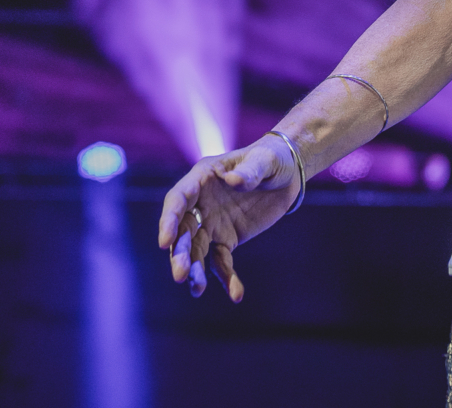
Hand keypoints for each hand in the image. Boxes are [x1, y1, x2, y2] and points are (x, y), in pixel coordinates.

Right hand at [157, 137, 299, 301]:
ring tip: (196, 290)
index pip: (178, 200)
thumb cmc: (270, 158)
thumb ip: (249, 171)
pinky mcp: (227, 239)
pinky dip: (227, 278)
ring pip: (197, 251)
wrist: (287, 173)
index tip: (165, 243)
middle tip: (180, 275)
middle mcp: (200, 204)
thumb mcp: (264, 160)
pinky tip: (236, 294)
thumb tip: (234, 181)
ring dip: (195, 270)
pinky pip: (222, 262)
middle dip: (180, 254)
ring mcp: (212, 224)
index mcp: (201, 178)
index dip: (168, 221)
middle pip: (183, 232)